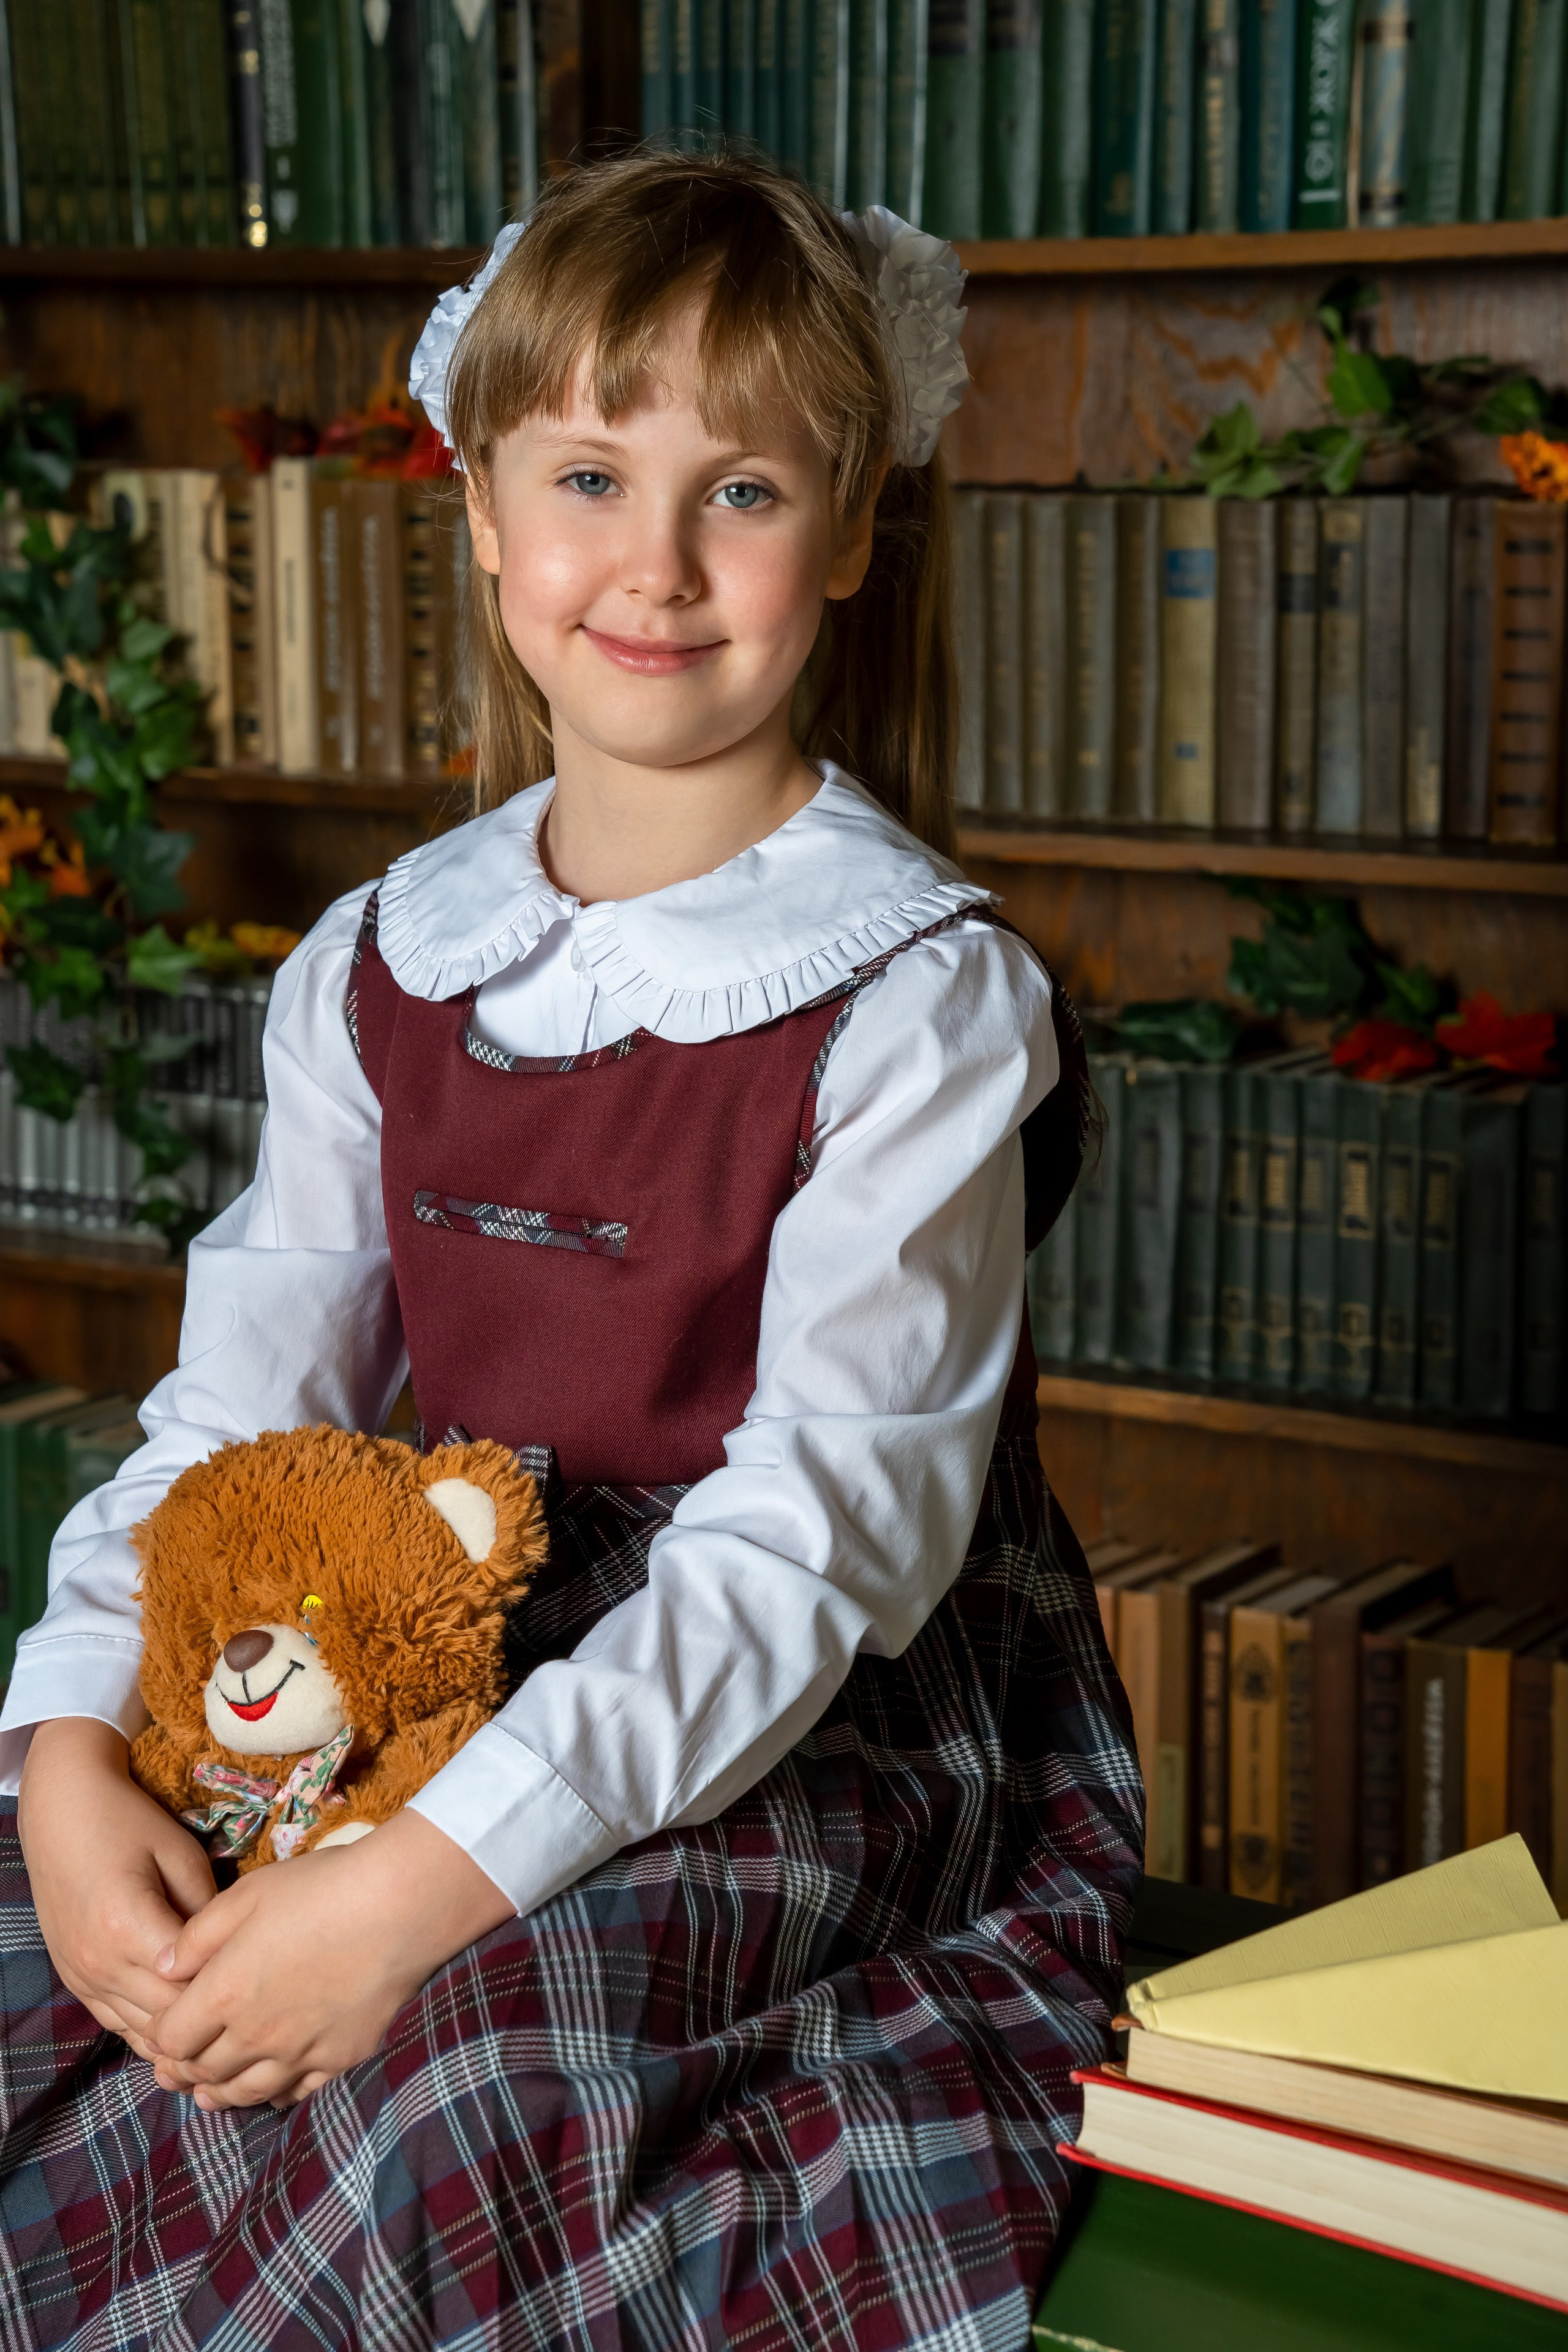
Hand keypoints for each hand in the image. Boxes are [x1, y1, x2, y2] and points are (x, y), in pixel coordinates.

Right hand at [18, 1717, 216, 2057]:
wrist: (62, 1813)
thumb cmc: (127, 1823)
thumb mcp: (181, 1854)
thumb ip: (207, 1910)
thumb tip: (232, 1952)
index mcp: (128, 1928)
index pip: (190, 1988)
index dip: (227, 1989)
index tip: (258, 1979)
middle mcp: (99, 1964)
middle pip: (167, 2018)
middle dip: (209, 2017)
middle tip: (250, 2004)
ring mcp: (82, 1978)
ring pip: (141, 2032)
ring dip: (181, 2031)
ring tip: (223, 2021)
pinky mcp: (75, 1982)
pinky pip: (116, 2024)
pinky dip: (150, 2028)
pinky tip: (184, 2023)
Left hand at [144, 1809, 513, 2109]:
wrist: (399, 1908)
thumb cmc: (320, 1889)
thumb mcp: (247, 1895)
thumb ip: (196, 1937)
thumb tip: (162, 1968)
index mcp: (224, 1995)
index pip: (170, 2038)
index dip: (159, 2037)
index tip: (161, 2028)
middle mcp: (255, 2037)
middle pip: (203, 2071)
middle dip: (185, 2069)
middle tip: (179, 2065)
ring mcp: (299, 2054)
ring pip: (245, 2092)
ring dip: (220, 2094)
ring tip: (209, 2094)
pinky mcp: (339, 2058)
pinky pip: (295, 2092)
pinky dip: (274, 2094)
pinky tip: (270, 2088)